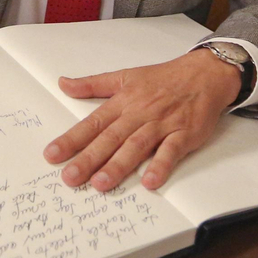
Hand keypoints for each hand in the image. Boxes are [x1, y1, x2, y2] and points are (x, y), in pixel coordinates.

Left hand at [43, 49, 241, 191]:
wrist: (204, 74)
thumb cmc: (164, 78)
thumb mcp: (125, 76)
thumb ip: (93, 84)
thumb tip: (63, 84)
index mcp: (123, 102)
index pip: (93, 123)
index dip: (72, 139)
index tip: (53, 155)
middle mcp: (139, 114)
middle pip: (111, 138)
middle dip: (89, 158)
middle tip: (70, 177)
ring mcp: (162, 124)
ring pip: (137, 146)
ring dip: (119, 165)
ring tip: (101, 183)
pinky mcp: (184, 134)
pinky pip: (171, 151)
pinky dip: (161, 165)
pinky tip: (149, 181)